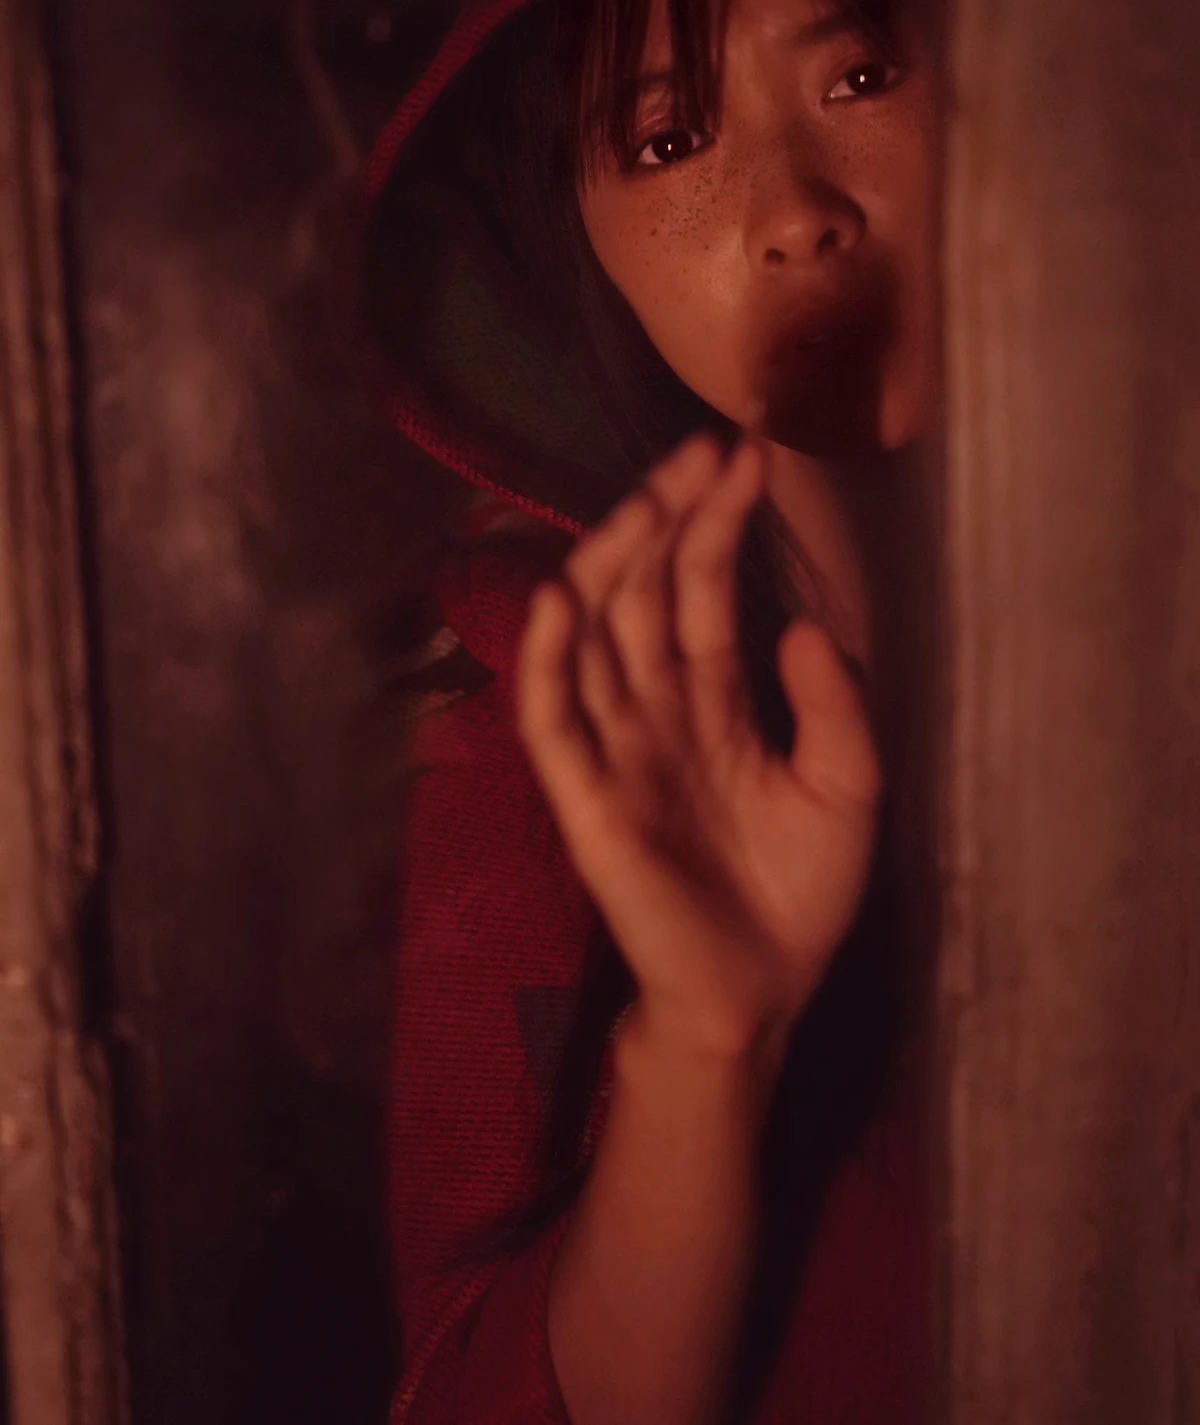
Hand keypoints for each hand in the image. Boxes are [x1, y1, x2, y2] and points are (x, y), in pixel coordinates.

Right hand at [514, 431, 881, 1063]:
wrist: (758, 996)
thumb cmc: (795, 895)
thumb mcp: (845, 789)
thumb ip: (832, 707)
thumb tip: (801, 624)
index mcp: (713, 701)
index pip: (705, 592)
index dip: (720, 525)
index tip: (748, 456)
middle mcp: (656, 710)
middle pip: (646, 594)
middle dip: (669, 519)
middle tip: (700, 451)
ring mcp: (616, 749)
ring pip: (597, 635)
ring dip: (616, 562)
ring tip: (651, 495)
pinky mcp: (587, 799)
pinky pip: (555, 719)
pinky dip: (550, 657)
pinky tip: (563, 597)